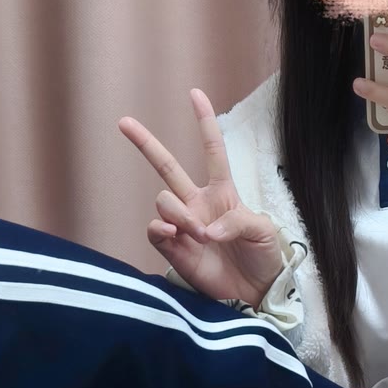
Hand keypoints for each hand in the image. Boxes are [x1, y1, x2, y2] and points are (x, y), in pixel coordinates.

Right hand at [118, 89, 283, 306]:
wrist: (256, 294)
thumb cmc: (264, 258)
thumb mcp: (263, 231)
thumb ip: (237, 221)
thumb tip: (207, 229)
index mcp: (223, 192)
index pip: (212, 150)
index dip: (204, 122)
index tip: (194, 94)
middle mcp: (197, 204)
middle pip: (166, 166)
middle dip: (145, 143)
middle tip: (124, 122)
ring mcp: (183, 226)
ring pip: (162, 200)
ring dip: (178, 214)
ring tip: (198, 234)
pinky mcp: (173, 249)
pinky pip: (155, 229)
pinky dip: (163, 229)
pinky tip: (176, 236)